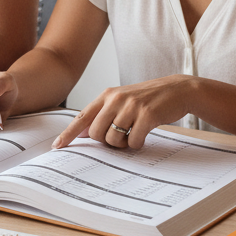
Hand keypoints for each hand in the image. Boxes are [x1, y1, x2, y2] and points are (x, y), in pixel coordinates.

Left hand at [51, 76, 196, 149]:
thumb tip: (83, 133)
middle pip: (96, 133)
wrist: (177, 90)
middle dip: (105, 142)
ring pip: (113, 139)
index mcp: (107, 95)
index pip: (82, 116)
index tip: (57, 146)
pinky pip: (133, 142)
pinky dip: (137, 144)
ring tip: (133, 134)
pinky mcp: (147, 115)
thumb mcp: (123, 101)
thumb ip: (103, 113)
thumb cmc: (148, 99)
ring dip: (122, 144)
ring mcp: (131, 106)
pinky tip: (144, 134)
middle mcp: (116, 98)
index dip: (68, 133)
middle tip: (120, 137)